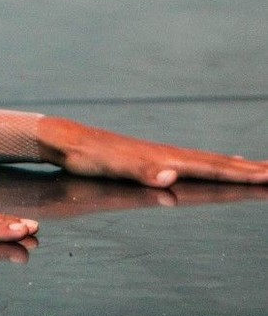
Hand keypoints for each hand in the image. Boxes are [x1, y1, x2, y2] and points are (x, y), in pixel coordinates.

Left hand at [38, 117, 267, 187]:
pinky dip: (216, 165)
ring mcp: (163, 156)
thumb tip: (171, 175)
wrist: (68, 139)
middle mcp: (169, 155)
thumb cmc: (88, 156)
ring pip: (209, 161)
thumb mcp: (112, 167)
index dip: (241, 174)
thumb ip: (142, 172)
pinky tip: (219, 165)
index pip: (212, 168)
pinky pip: (196, 162)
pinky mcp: (155, 159)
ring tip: (259, 168)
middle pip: (218, 162)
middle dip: (250, 169)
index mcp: (166, 159)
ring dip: (236, 166)